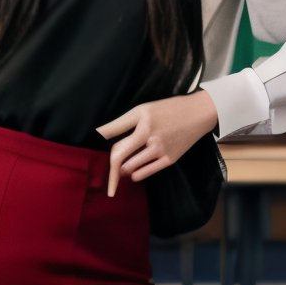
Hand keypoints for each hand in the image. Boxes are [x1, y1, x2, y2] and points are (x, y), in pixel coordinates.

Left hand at [95, 90, 218, 197]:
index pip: (111, 134)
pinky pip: (143, 174)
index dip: (97, 142)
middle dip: (109, 167)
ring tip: (121, 166)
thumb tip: (100, 135)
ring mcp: (160, 150)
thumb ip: (120, 124)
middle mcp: (149, 136)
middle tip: (105, 174)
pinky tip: (132, 171)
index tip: (87, 150)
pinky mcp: (168, 160)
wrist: (198, 114)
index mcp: (141, 122)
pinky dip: (134, 174)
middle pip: (118, 156)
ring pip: (129, 168)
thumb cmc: (167, 110)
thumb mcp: (142, 110)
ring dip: (121, 170)